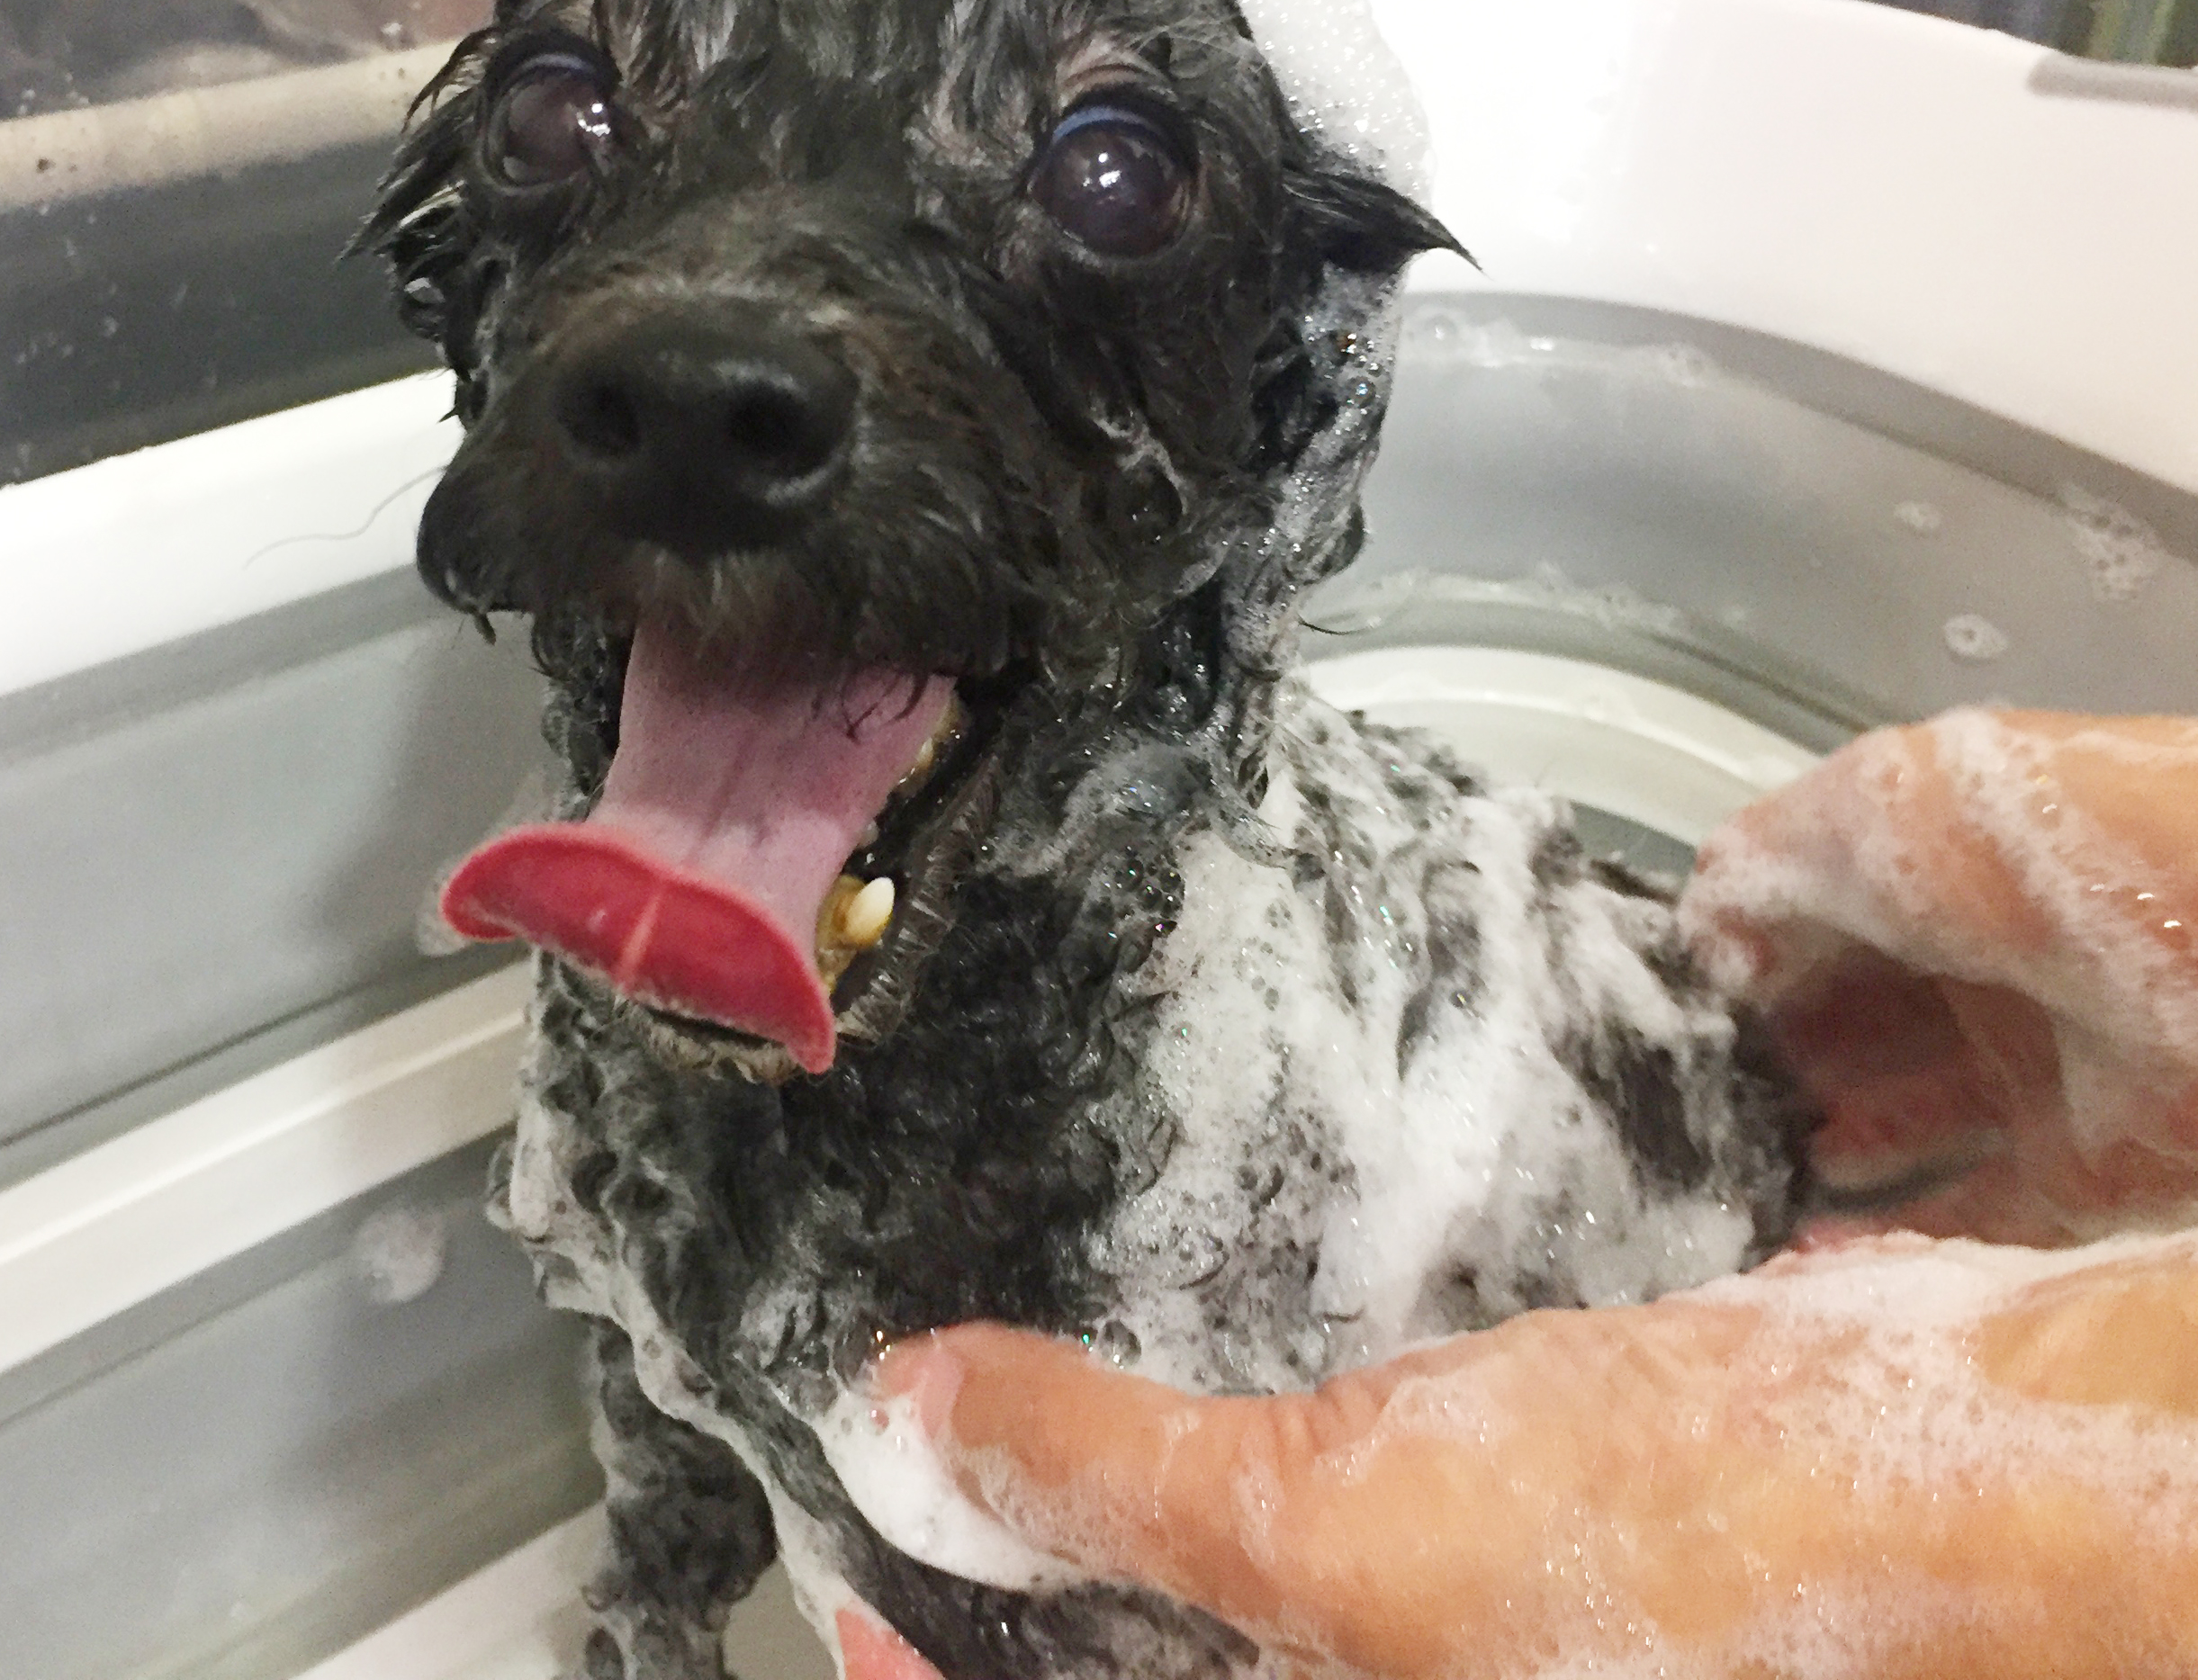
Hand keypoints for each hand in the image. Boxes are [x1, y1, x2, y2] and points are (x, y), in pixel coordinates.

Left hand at [849, 1232, 2197, 1679]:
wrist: (1988, 1500)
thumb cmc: (1709, 1580)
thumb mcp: (1356, 1532)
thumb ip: (1118, 1476)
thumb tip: (900, 1415)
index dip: (932, 1674)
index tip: (846, 1588)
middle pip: (1167, 1652)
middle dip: (1043, 1587)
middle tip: (931, 1470)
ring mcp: (1465, 1648)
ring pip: (1256, 1598)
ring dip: (1148, 1515)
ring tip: (1048, 1406)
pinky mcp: (1527, 1573)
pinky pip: (1353, 1538)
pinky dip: (1278, 1465)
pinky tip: (1250, 1369)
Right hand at [1679, 710, 2197, 1240]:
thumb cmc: (2030, 851)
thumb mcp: (1864, 810)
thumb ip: (1752, 874)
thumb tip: (1696, 957)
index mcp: (1923, 872)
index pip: (1798, 932)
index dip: (1729, 977)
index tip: (1662, 1029)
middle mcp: (1972, 970)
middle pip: (1838, 1032)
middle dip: (1759, 1070)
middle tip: (1686, 1112)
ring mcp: (2027, 1075)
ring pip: (1890, 1129)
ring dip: (1809, 1155)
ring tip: (1732, 1175)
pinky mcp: (2078, 1174)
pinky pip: (1965, 1221)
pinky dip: (1882, 1242)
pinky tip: (1797, 1247)